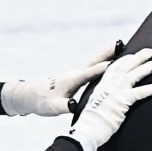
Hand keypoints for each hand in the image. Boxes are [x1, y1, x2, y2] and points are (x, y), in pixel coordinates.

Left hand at [1, 42, 116, 116]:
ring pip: (94, 63)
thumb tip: (74, 106)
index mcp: (71, 80)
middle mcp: (75, 74)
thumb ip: (64, 106)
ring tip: (120, 46)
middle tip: (120, 43)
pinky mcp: (77, 78)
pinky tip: (112, 62)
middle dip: (107, 53)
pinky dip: (103, 63)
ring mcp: (77, 75)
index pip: (88, 73)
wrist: (31, 96)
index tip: (114, 63)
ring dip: (107, 55)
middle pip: (94, 62)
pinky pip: (93, 68)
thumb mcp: (52, 107)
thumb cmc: (42, 102)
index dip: (101, 69)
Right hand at [63, 48, 151, 150]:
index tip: (132, 55)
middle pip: (124, 67)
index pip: (113, 67)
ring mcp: (114, 92)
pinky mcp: (122, 101)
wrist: (87, 131)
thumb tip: (113, 100)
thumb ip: (105, 99)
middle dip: (138, 58)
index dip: (124, 60)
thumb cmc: (91, 123)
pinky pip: (139, 92)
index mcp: (101, 86)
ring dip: (145, 68)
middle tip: (149, 52)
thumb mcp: (96, 105)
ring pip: (132, 75)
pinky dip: (150, 89)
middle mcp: (107, 86)